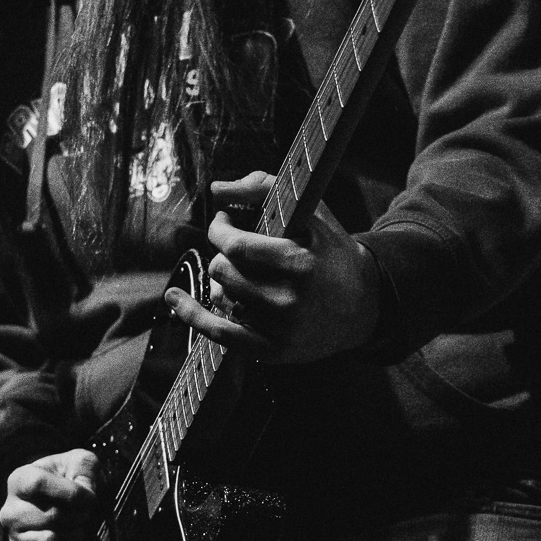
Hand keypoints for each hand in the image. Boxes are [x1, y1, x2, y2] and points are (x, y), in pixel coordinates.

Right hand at [0, 449, 100, 540]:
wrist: (63, 504)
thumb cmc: (71, 479)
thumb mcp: (81, 462)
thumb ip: (86, 470)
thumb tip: (86, 495)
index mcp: (19, 480)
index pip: (38, 483)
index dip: (70, 492)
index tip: (89, 496)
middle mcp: (10, 511)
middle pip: (50, 516)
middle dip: (78, 516)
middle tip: (84, 513)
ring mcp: (14, 538)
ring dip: (74, 536)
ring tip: (77, 527)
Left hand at [165, 171, 380, 363]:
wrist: (366, 305)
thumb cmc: (331, 251)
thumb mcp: (310, 213)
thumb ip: (265, 188)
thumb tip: (218, 188)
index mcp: (300, 263)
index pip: (235, 245)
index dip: (219, 228)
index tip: (224, 221)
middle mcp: (289, 300)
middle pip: (223, 270)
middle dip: (223, 252)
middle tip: (235, 246)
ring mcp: (279, 330)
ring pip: (221, 296)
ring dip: (222, 279)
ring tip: (241, 271)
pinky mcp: (273, 352)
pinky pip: (219, 334)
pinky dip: (192, 314)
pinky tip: (175, 298)